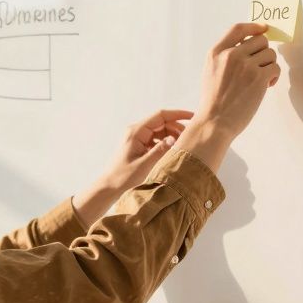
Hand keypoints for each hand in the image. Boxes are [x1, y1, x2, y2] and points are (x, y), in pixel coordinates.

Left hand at [71, 110, 189, 224]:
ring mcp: (137, 139)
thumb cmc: (123, 177)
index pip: (160, 115)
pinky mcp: (139, 146)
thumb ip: (160, 150)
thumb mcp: (144, 165)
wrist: (109, 187)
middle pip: (162, 122)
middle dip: (177, 128)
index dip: (178, 114)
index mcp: (136, 132)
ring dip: (172, 136)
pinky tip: (173, 152)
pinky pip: (156, 140)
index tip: (194, 117)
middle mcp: (136, 132)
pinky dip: (166, 143)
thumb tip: (175, 139)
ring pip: (160, 131)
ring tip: (183, 146)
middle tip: (190, 138)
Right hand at [193, 22, 280, 140]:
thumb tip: (249, 46)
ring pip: (270, 54)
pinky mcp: (258, 77)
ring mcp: (245, 65)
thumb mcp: (210, 71)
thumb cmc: (213, 101)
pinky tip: (266, 86)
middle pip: (260, 40)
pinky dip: (273, 77)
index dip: (254, 26)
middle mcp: (231, 55)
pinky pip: (275, 68)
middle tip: (259, 67)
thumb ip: (225, 56)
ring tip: (260, 80)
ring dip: (269, 66)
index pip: (238, 29)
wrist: (214, 122)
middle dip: (263, 52)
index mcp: (216, 52)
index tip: (263, 28)